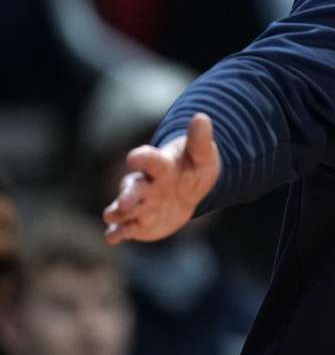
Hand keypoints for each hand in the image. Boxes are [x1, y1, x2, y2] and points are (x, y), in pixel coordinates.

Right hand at [102, 113, 219, 244]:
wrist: (188, 190)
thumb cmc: (193, 167)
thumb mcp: (203, 154)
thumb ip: (200, 139)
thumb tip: (202, 117)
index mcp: (160, 165)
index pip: (149, 159)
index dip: (142, 158)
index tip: (133, 158)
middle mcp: (145, 184)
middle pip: (132, 187)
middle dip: (127, 195)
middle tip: (125, 203)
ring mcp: (140, 203)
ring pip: (124, 208)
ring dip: (118, 212)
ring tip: (112, 217)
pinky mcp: (138, 222)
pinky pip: (125, 228)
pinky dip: (118, 232)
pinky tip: (113, 238)